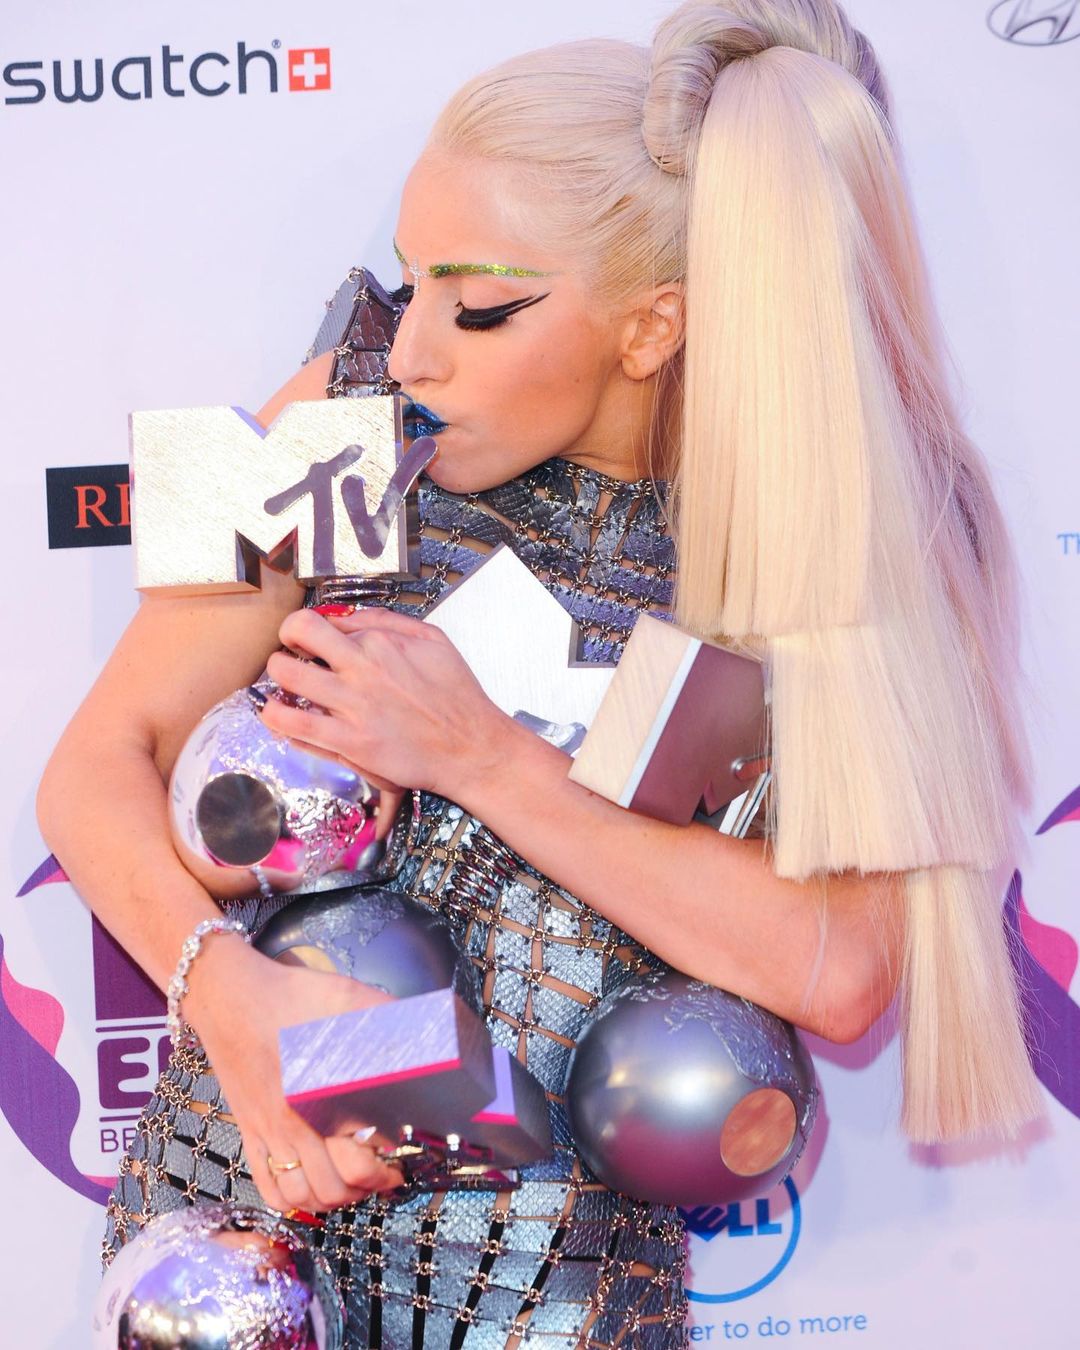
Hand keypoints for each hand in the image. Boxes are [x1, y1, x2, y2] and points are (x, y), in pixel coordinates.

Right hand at [184, 939, 405, 1212]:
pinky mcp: (248, 1133)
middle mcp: (293, 1124)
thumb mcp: (347, 997)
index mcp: (320, 1094)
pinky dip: (292, 1200)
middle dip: (369, 1187)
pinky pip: (268, 1186)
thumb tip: (429, 1024)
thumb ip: (386, 1017)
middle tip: (388, 1173)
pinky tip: (312, 1188)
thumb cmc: (289, 994)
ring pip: (302, 1195)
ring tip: (355, 1183)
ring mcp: (267, 1133)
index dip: (389, 1164)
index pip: (361, 1158)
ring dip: (334, 1199)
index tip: (406, 1156)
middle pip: (334, 1187)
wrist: (228, 994)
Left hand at [260, 607, 515, 800]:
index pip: (326, 620)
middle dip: (287, 639)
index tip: (313, 642)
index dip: (314, 630)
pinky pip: (293, 724)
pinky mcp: (349, 742)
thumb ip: (388, 621)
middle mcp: (362, 667)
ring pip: (286, 675)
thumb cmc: (457, 696)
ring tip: (284, 686)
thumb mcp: (433, 639)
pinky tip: (279, 716)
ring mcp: (352, 705)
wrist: (471, 747)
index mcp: (381, 640)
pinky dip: (277, 717)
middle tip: (291, 654)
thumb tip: (346, 618)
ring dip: (277, 676)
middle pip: (297, 631)